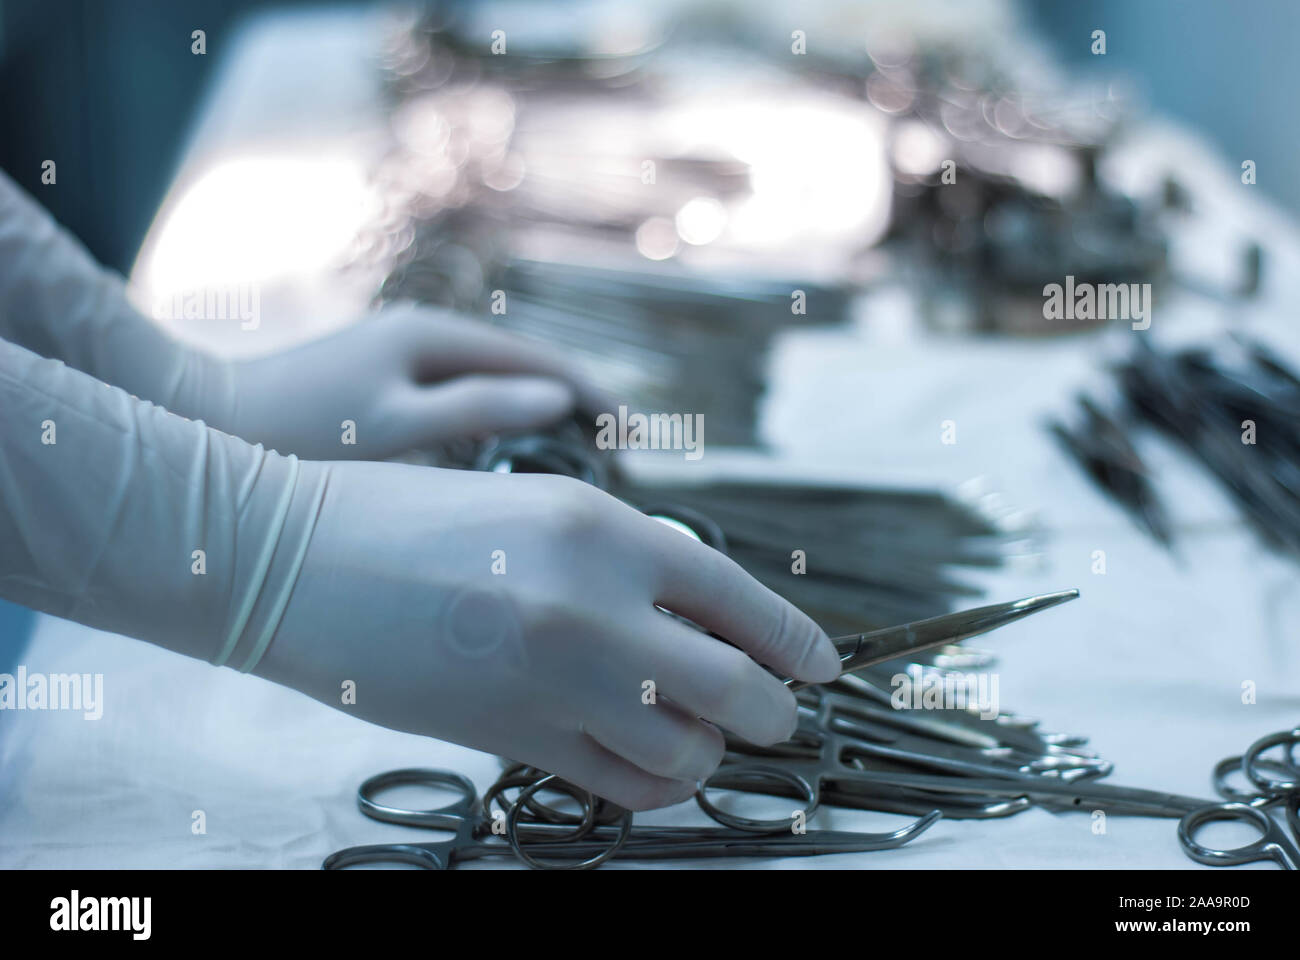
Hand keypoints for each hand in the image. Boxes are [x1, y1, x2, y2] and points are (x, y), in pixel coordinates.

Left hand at [220, 303, 595, 459]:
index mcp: (434, 338)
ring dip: (544, 420)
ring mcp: (405, 362)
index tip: (637, 438)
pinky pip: (466, 405)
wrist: (208, 426)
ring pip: (497, 389)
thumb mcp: (394, 424)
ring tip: (585, 462)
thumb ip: (478, 410)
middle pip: (526, 371)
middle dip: (579, 409)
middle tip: (624, 457)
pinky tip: (513, 461)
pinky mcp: (387, 389)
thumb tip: (559, 400)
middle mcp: (425, 338)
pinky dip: (503, 428)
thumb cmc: (296, 430)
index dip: (596, 399)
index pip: (541, 364)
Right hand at [254, 460, 841, 809]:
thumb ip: (621, 558)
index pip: (740, 599)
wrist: (295, 561)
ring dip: (706, 754)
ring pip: (687, 752)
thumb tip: (695, 616)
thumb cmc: (410, 518)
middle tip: (776, 718)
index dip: (797, 642)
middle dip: (774, 714)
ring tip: (693, 737)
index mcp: (605, 529)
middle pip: (739, 688)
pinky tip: (643, 763)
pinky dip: (652, 784)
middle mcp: (596, 607)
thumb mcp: (536, 505)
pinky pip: (620, 787)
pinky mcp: (512, 739)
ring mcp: (556, 681)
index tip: (824, 667)